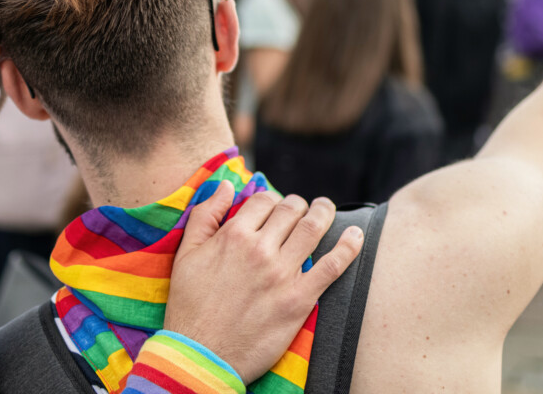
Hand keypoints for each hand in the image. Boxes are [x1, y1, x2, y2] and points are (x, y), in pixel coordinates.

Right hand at [164, 183, 363, 382]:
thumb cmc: (189, 306)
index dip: (272, 201)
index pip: (264, 200)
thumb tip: (224, 184)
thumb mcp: (186, 254)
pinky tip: (356, 235)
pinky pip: (331, 266)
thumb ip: (205, 215)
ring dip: (324, 213)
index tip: (275, 209)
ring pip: (313, 229)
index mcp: (233, 236)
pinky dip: (348, 247)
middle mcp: (260, 250)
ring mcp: (281, 274)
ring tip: (326, 209)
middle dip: (299, 205)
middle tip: (302, 209)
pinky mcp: (299, 300)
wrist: (200, 356)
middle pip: (291, 211)